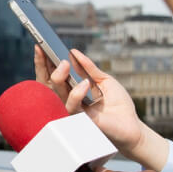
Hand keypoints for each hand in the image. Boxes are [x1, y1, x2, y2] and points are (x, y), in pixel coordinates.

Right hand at [33, 46, 169, 170]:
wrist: (132, 125)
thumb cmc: (118, 104)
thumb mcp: (104, 80)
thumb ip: (89, 68)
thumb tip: (73, 53)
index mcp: (72, 90)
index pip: (54, 75)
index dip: (44, 62)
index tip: (40, 45)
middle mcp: (69, 99)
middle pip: (49, 83)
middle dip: (44, 66)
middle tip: (46, 50)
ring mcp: (73, 110)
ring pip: (57, 93)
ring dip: (59, 76)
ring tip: (65, 63)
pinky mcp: (80, 120)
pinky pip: (72, 106)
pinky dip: (77, 93)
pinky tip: (85, 83)